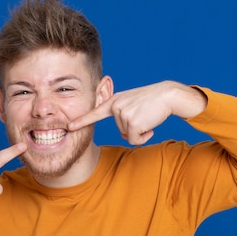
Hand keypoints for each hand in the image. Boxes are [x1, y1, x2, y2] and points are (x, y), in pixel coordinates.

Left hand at [68, 81, 206, 144]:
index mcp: (114, 101)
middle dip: (134, 128)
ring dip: (140, 132)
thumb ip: (124, 115)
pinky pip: (135, 140)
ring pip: (128, 136)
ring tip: (147, 117)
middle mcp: (115, 107)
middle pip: (121, 130)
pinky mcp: (131, 122)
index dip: (81, 121)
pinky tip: (150, 124)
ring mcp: (122, 114)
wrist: (167, 95)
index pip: (95, 113)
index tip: (69, 126)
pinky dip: (144, 136)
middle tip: (144, 115)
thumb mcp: (133, 103)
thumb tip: (125, 135)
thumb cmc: (152, 101)